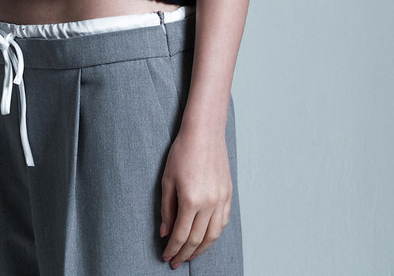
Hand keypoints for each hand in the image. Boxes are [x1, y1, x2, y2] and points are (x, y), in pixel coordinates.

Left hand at [160, 124, 231, 268]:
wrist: (204, 133)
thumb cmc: (182, 152)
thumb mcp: (167, 180)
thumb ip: (166, 209)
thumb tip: (165, 233)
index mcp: (190, 200)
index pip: (180, 235)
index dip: (172, 249)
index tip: (166, 257)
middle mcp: (208, 203)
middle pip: (196, 239)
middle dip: (185, 254)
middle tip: (176, 262)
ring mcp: (221, 200)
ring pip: (212, 236)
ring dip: (201, 249)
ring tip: (190, 255)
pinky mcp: (228, 195)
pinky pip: (222, 223)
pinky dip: (214, 235)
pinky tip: (206, 239)